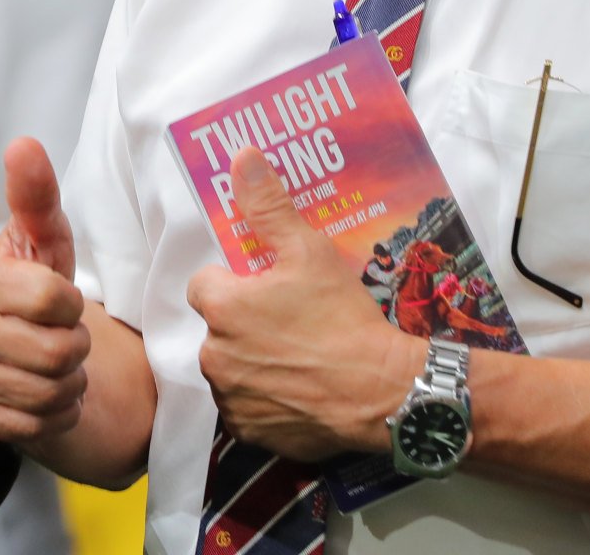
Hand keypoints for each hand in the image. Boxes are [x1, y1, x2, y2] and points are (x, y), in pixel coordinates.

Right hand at [0, 138, 91, 447]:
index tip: (60, 302)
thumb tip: (23, 144)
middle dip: (76, 348)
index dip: (73, 304)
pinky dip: (56, 415)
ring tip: (53, 365)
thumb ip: (36, 196)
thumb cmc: (39, 289)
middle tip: (60, 337)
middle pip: (57, 352)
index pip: (55, 301)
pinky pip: (36, 427)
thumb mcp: (46, 241)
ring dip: (69, 383)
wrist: (27, 351)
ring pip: (50, 392)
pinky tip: (41, 394)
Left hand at [187, 148, 420, 461]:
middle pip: (217, 328)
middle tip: (289, 322)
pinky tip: (299, 391)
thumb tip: (241, 156)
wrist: (384, 393)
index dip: (235, 283)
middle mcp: (213, 354)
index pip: (205, 284)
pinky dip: (265, 402)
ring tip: (298, 357)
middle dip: (243, 323)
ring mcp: (230, 398)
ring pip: (230, 369)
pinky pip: (246, 409)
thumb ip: (269, 206)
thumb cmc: (343, 317)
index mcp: (221, 306)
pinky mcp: (250, 433)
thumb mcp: (309, 251)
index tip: (267, 287)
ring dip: (252, 362)